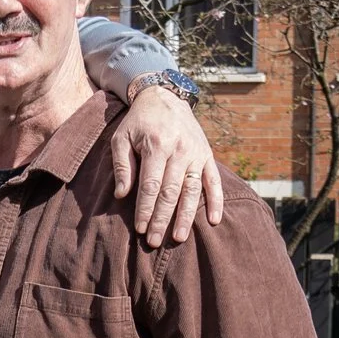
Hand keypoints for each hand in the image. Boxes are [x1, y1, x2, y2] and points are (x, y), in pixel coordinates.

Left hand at [112, 85, 225, 248]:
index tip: (140, 228)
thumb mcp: (122, 137)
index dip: (146, 209)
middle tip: (154, 241)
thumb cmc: (138, 122)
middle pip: (171, 192)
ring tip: (179, 238)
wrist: (164, 96)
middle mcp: (180, 150)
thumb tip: (122, 195)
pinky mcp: (207, 155)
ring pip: (192, 190)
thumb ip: (122, 165)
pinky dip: (216, 201)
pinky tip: (214, 220)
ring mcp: (196, 153)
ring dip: (186, 216)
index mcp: (157, 145)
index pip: (151, 185)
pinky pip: (214, 181)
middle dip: (162, 219)